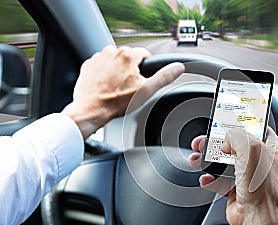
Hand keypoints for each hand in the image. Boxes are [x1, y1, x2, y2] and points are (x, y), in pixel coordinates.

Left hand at [62, 45, 184, 138]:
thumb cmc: (116, 102)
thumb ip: (164, 77)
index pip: (144, 54)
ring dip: (117, 71)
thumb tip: (178, 68)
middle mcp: (111, 51)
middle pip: (129, 58)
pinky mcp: (88, 65)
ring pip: (115, 61)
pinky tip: (105, 86)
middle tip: (128, 87)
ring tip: (116, 88)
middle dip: (131, 70)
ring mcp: (98, 57)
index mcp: (127, 55)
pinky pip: (101, 66)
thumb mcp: (146, 91)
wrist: (91, 110)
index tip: (142, 79)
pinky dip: (104, 74)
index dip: (147, 68)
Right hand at [188, 128, 277, 224]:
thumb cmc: (264, 190)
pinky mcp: (238, 190)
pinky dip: (211, 177)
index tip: (227, 118)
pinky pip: (221, 179)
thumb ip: (237, 135)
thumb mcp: (251, 150)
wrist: (257, 221)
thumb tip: (226, 138)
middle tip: (205, 139)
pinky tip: (206, 177)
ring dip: (209, 158)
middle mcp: (263, 162)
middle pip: (236, 144)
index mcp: (274, 149)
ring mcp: (250, 177)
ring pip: (225, 160)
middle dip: (217, 142)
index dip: (242, 122)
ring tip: (198, 157)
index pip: (258, 127)